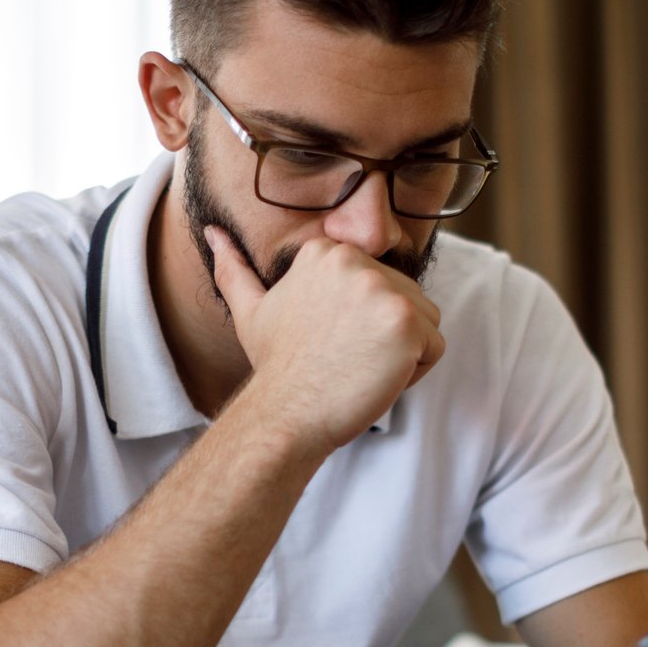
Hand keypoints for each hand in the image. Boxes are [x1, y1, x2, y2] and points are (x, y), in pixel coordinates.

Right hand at [207, 226, 444, 452]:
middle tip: (343, 360)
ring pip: (425, 322)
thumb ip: (234, 269)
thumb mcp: (250, 310)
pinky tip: (373, 379)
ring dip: (401, 354)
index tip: (330, 342)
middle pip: (406, 299)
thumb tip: (212, 233)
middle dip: (383, 337)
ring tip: (359, 368)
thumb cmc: (275, 368)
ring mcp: (384, 290)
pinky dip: (413, 373)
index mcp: (328, 252)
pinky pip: (435, 348)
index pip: (379, 283)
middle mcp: (358, 262)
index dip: (360, 323)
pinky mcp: (407, 322)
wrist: (286, 413)